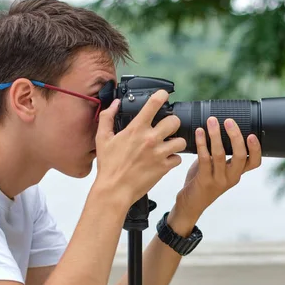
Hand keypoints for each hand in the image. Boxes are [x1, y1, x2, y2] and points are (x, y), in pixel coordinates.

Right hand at [93, 90, 186, 206]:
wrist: (114, 190)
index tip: (164, 95)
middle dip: (173, 123)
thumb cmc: (108, 166)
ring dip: (176, 142)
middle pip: (175, 121)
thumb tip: (115, 103)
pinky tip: (165, 160)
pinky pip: (178, 159)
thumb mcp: (102, 139)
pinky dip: (174, 159)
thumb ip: (107, 117)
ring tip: (169, 145)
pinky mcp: (164, 167)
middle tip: (167, 128)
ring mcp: (159, 153)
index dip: (162, 95)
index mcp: (136, 129)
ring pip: (181, 141)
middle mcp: (150, 139)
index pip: (154, 104)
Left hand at [174, 116, 261, 220]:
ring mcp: (218, 180)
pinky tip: (199, 133)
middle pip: (240, 156)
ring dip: (215, 135)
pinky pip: (204, 159)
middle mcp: (231, 177)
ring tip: (211, 121)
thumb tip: (218, 128)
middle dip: (235, 136)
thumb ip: (220, 153)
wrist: (190, 204)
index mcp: (237, 173)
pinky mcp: (204, 181)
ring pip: (220, 155)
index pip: (254, 162)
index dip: (256, 149)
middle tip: (229, 121)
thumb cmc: (203, 182)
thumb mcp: (216, 168)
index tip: (252, 134)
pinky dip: (202, 143)